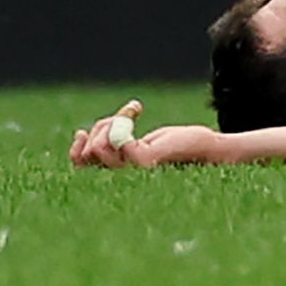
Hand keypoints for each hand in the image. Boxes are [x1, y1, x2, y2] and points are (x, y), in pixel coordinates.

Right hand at [70, 101, 206, 167]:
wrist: (209, 147)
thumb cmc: (177, 144)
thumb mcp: (138, 142)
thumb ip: (114, 143)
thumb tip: (81, 133)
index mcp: (120, 174)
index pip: (83, 170)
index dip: (76, 151)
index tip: (82, 132)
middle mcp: (123, 177)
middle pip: (88, 155)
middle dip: (100, 129)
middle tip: (126, 115)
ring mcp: (132, 171)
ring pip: (98, 148)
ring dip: (112, 123)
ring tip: (132, 112)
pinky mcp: (144, 162)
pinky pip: (118, 139)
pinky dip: (122, 117)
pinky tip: (136, 108)